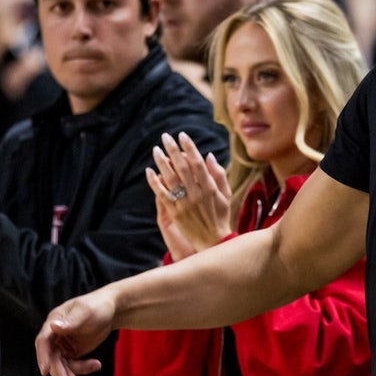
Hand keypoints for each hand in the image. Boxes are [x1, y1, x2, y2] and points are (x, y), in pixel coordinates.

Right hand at [36, 289, 116, 375]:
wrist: (110, 310)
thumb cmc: (96, 306)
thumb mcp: (85, 312)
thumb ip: (70, 322)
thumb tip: (53, 327)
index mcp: (53, 323)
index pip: (43, 341)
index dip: (43, 356)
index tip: (45, 371)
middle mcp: (54, 336)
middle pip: (53, 360)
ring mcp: (62, 346)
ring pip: (62, 367)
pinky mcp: (71, 353)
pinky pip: (73, 367)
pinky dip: (83, 370)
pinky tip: (97, 365)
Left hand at [144, 131, 232, 257]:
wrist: (213, 240)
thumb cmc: (221, 215)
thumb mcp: (226, 194)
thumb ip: (219, 174)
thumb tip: (208, 155)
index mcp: (210, 187)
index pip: (197, 162)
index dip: (189, 147)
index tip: (182, 135)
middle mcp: (196, 193)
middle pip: (182, 167)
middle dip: (173, 150)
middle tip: (165, 137)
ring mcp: (184, 203)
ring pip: (170, 178)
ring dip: (162, 162)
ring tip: (156, 150)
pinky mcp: (174, 212)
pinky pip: (162, 194)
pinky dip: (155, 182)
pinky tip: (149, 171)